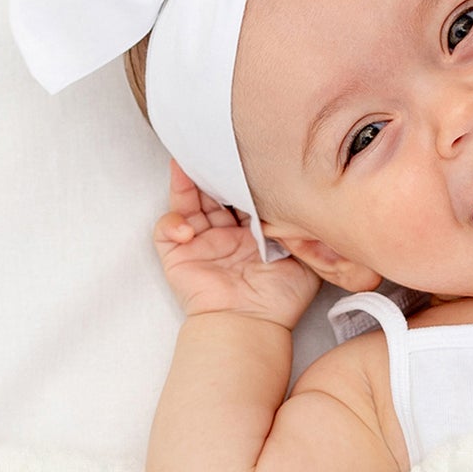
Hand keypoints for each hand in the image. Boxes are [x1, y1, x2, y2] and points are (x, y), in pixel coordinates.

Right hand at [153, 159, 320, 329]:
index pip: (243, 191)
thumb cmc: (280, 299)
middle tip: (212, 146)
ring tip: (186, 163)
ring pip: (187, 200)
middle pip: (213, 190)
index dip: (242, 172)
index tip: (244, 150)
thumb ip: (302, 228)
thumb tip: (305, 199)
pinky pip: (167, 229)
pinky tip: (188, 228)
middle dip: (211, 168)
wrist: (253, 325)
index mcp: (252, 230)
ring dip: (185, 181)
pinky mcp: (177, 254)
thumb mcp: (303, 256)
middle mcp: (225, 232)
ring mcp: (200, 241)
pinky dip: (173, 223)